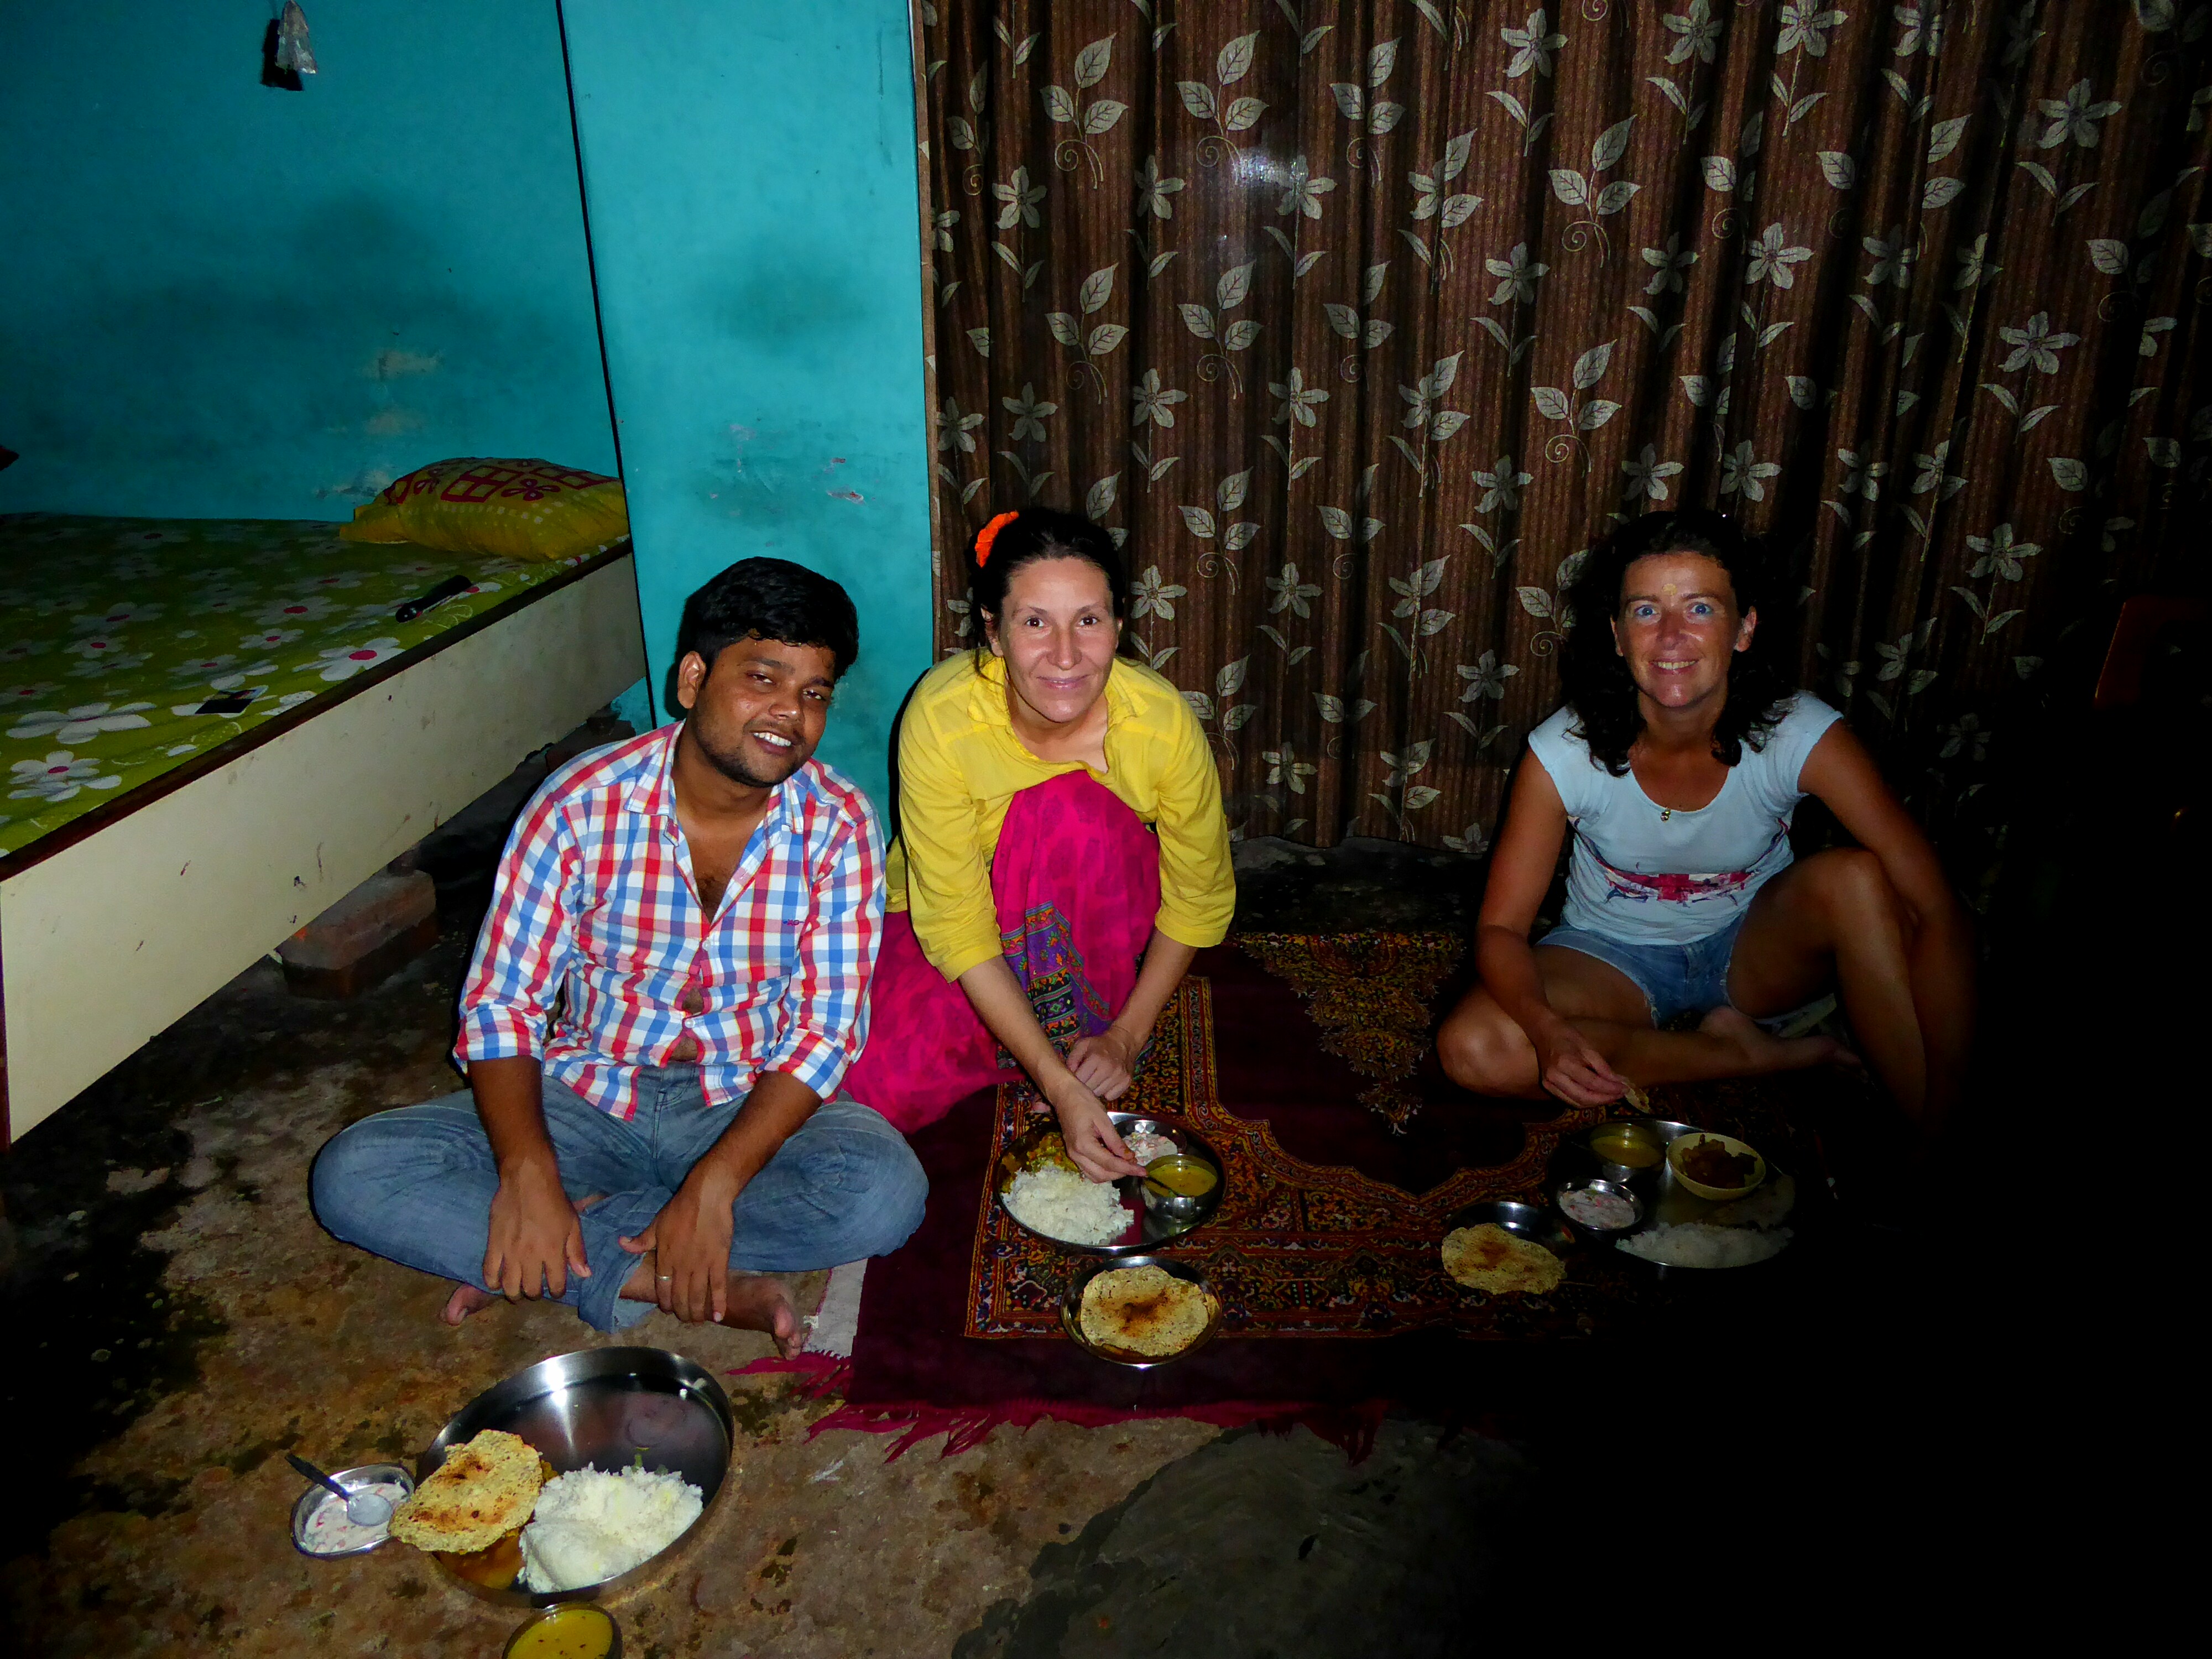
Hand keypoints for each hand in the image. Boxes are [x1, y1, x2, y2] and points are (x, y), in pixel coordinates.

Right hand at [484, 1153, 588, 1300]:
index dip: (557, 1291)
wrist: (527, 1180)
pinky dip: (492, 1283)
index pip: (555, 1285)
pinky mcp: (493, 1245)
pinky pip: (488, 1272)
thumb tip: (584, 1275)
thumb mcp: (573, 1224)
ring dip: (514, 1294)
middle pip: (531, 1290)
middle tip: (536, 1289)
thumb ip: (577, 1252)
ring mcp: (509, 1252)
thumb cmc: (554, 1201)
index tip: (556, 1289)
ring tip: (518, 1291)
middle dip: (536, 1294)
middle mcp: (531, 1256)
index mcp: (553, 1252)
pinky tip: (497, 1284)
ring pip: (509, 1287)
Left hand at [619, 1168, 738, 1324]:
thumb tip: (621, 1243)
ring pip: (697, 1296)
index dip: (665, 1303)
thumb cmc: (680, 1209)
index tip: (667, 1310)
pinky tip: (718, 1316)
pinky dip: (719, 1303)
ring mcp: (701, 1266)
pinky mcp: (719, 1262)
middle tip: (685, 1319)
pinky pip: (719, 1287)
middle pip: (680, 1297)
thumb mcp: (656, 1225)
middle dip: (681, 1312)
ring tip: (697, 1321)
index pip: (662, 1289)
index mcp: (665, 1259)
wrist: (706, 1198)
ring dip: (696, 1312)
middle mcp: (682, 1268)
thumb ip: (641, 1241)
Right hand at [1046, 1074, 1146, 1181]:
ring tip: (1126, 1164)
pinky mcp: (1073, 1154)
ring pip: (1094, 1176)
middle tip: (1135, 1165)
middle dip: (1121, 1173)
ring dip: (1111, 1174)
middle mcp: (1076, 1155)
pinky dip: (1103, 1170)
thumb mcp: (1103, 1119)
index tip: (1143, 1171)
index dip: (1128, 1168)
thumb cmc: (1084, 1102)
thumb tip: (1129, 1157)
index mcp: (1084, 1145)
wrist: (1064, 1095)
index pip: (1109, 1163)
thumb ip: (1115, 1141)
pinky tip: (1113, 1162)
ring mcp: (1073, 1156)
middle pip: (1102, 1175)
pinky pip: (1089, 1170)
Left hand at [1066, 1027, 1140, 1100]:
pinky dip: (1106, 1093)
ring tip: (1096, 1080)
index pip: (1080, 1079)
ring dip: (1095, 1089)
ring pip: (1099, 1094)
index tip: (1076, 1076)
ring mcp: (1119, 1077)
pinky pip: (1110, 1097)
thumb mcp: (1082, 1045)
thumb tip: (1069, 1073)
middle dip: (1085, 1085)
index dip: (1075, 1079)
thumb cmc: (1099, 1045)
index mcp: (1096, 1058)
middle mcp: (1108, 1069)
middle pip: (1089, 1089)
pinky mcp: (1126, 1083)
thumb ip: (1072, 1058)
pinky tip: (1105, 1083)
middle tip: (1086, 1078)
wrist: (1123, 1043)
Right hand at [1531, 1018, 1628, 1107]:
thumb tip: (1618, 1081)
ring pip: (1576, 1103)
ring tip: (1610, 1096)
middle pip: (1584, 1098)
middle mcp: (1555, 1078)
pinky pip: (1569, 1100)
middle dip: (1604, 1099)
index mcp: (1565, 1064)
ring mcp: (1549, 1084)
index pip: (1592, 1083)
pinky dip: (1584, 1101)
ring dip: (1595, 1102)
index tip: (1625, 1088)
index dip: (1610, 1088)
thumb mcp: (1588, 1047)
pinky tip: (1595, 1095)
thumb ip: (1602, 1066)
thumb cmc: (1567, 1035)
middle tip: (1619, 1094)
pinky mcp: (1547, 1087)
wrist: (1543, 1032)